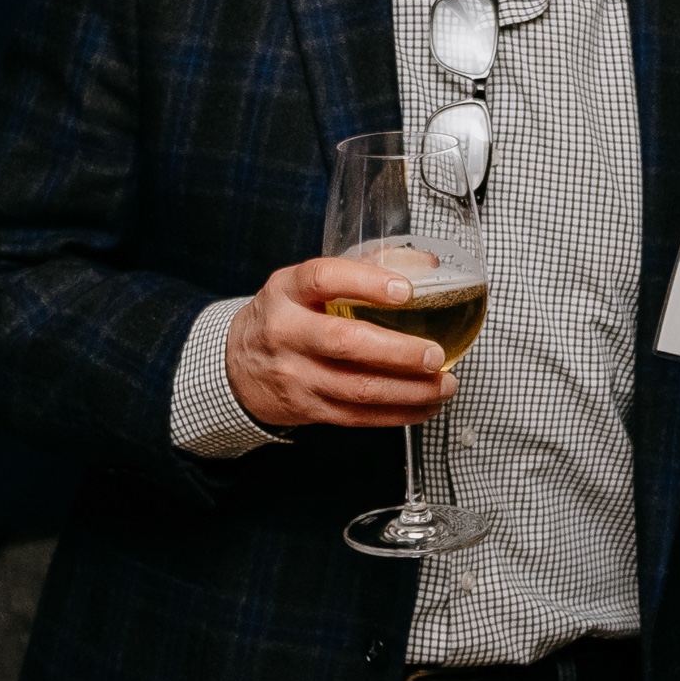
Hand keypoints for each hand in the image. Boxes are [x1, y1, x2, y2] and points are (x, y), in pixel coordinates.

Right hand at [223, 256, 458, 431]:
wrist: (235, 366)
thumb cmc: (284, 317)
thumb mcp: (304, 284)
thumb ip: (360, 269)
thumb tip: (424, 263)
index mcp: (288, 290)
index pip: (325, 279)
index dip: (367, 284)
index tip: (406, 290)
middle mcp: (287, 332)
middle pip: (345, 343)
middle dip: (399, 352)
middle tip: (435, 353)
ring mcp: (294, 375)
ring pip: (357, 389)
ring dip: (409, 390)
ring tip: (444, 384)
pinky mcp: (306, 408)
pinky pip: (358, 417)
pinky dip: (398, 413)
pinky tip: (424, 405)